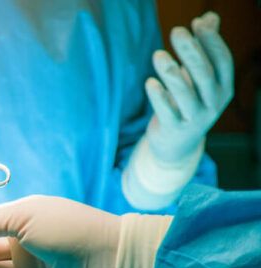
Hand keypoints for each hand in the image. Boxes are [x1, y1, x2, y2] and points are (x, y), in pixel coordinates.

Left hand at [145, 11, 232, 163]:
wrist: (177, 145)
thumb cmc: (189, 103)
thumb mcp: (199, 78)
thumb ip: (204, 47)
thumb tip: (208, 16)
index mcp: (223, 87)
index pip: (222, 61)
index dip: (211, 41)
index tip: (197, 23)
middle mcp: (213, 103)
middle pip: (204, 74)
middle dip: (191, 51)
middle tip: (176, 31)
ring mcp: (195, 118)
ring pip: (185, 94)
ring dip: (171, 72)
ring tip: (158, 54)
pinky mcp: (174, 129)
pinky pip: (167, 112)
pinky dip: (159, 97)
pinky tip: (150, 82)